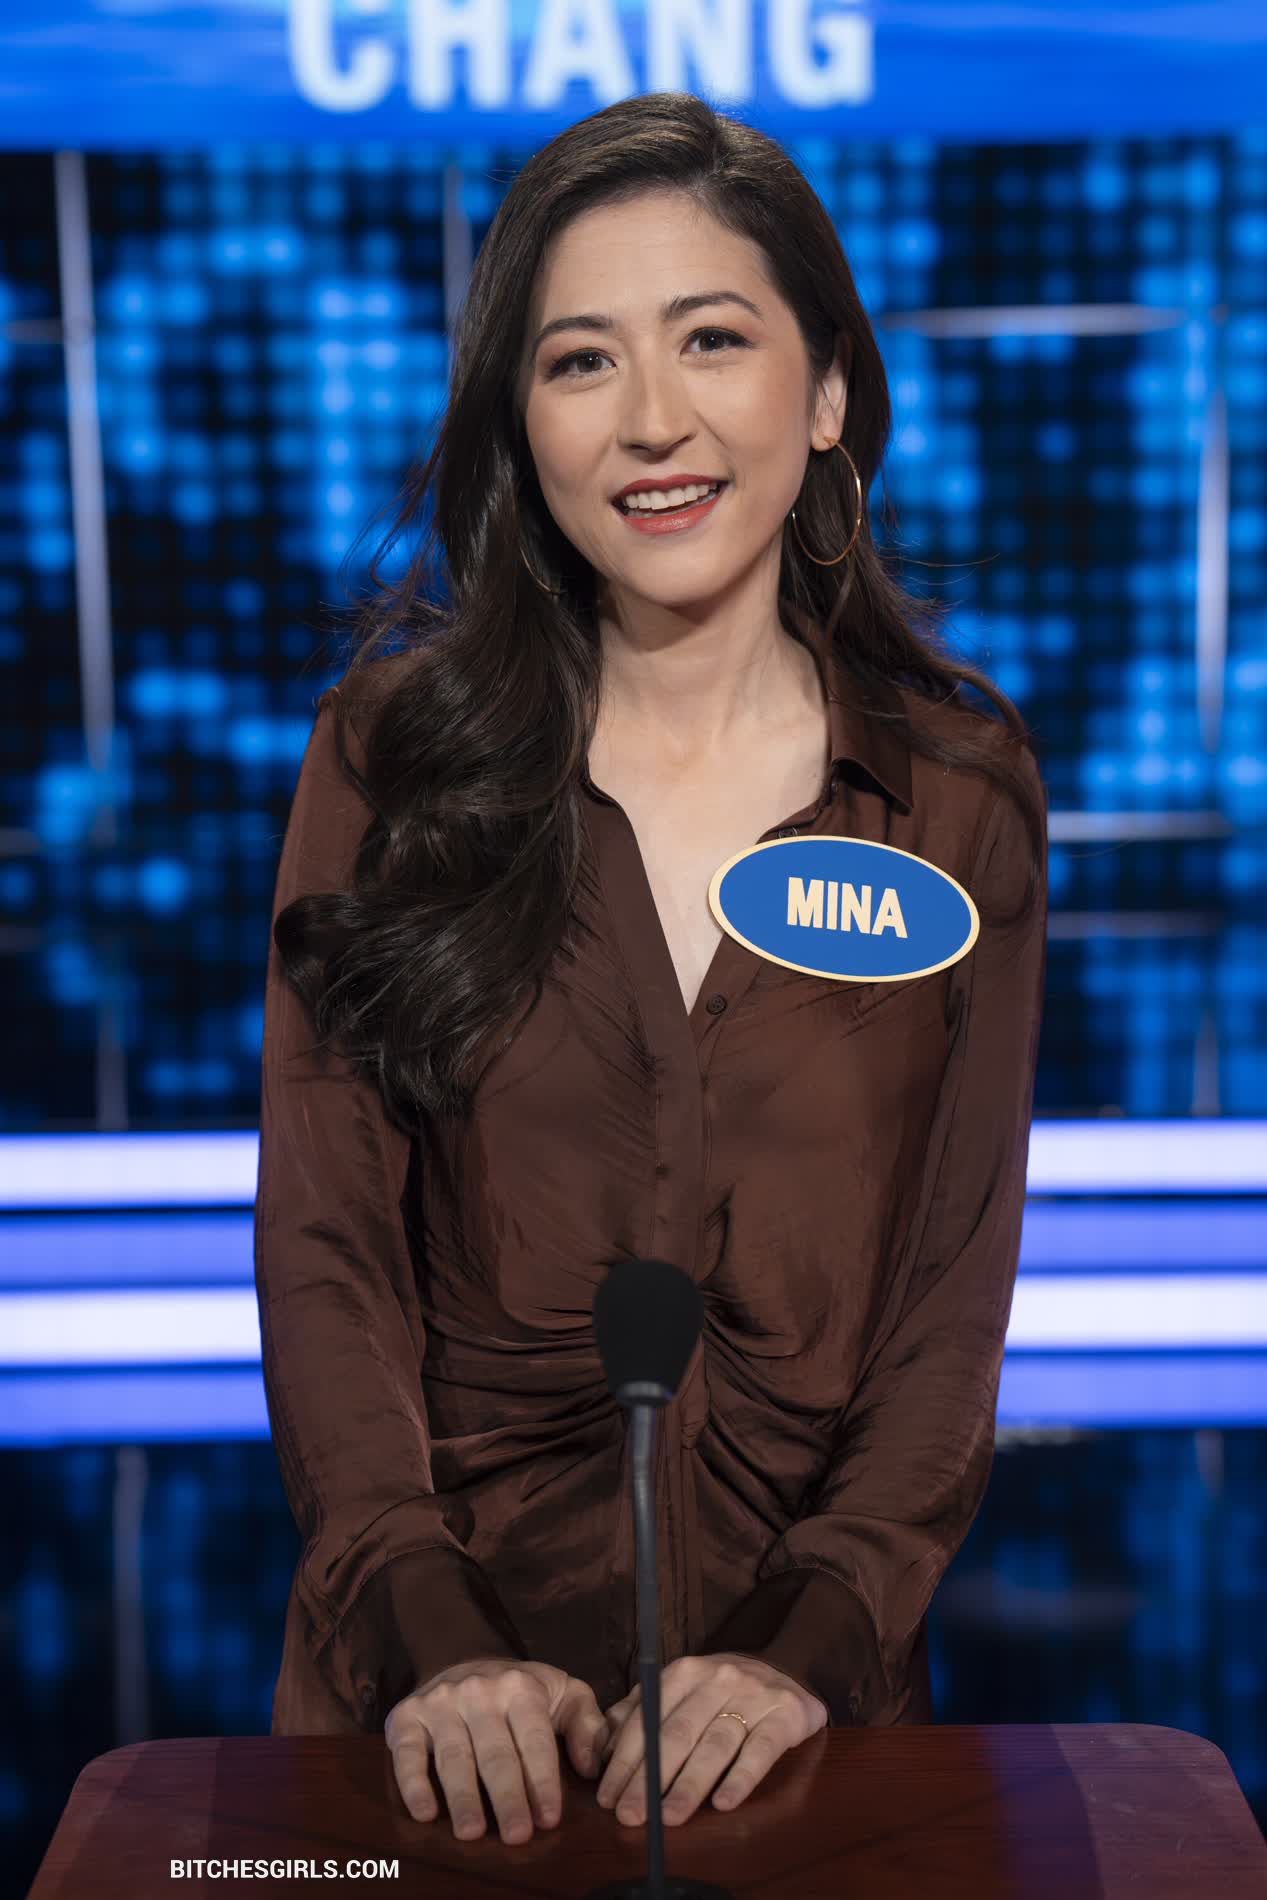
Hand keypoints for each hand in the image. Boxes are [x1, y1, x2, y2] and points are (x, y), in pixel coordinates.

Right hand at [385, 1657, 610, 1846]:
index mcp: (521, 1687)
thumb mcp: (562, 1692)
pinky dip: (413, 1783)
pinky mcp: (407, 1716)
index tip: (549, 1819)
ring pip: (454, 1756)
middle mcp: (479, 1692)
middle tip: (516, 1836)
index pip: (534, 1738)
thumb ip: (586, 1723)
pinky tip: (424, 1812)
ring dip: (463, 1797)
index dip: (542, 1780)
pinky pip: (407, 1752)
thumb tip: (588, 1767)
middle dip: (508, 1796)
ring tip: (472, 1832)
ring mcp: (441, 1703)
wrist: (461, 1657)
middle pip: (495, 1752)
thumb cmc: (518, 1690)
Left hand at [595, 1653, 827, 1826]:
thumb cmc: (722, 1690)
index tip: (607, 1797)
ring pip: (715, 1744)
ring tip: (669, 1818)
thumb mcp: (681, 1688)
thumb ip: (641, 1710)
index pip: (647, 1719)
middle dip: (649, 1778)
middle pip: (677, 1733)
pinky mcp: (785, 1716)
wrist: (787, 1670)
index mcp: (684, 1673)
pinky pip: (761, 1750)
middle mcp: (717, 1680)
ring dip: (689, 1784)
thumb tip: (604, 1747)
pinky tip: (724, 1803)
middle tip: (630, 1815)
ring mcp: (753, 1696)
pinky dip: (741, 1778)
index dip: (625, 1760)